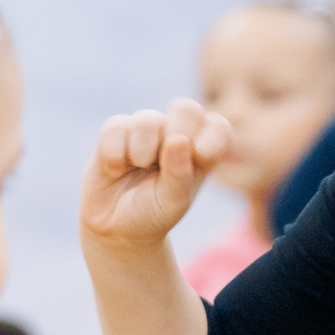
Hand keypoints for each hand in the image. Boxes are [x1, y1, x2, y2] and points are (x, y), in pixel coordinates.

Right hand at [81, 100, 231, 250]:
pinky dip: (115, 153)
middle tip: (162, 161)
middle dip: (176, 133)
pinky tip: (116, 168)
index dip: (212, 137)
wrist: (116, 226)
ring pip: (148, 119)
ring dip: (143, 150)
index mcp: (201, 150)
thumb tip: (178, 139)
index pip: (218, 127)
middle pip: (186, 108)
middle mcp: (176, 133)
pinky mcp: (117, 129)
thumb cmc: (154, 212)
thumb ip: (179, 173)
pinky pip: (117, 127)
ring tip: (138, 168)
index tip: (201, 156)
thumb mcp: (173, 202)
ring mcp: (147, 128)